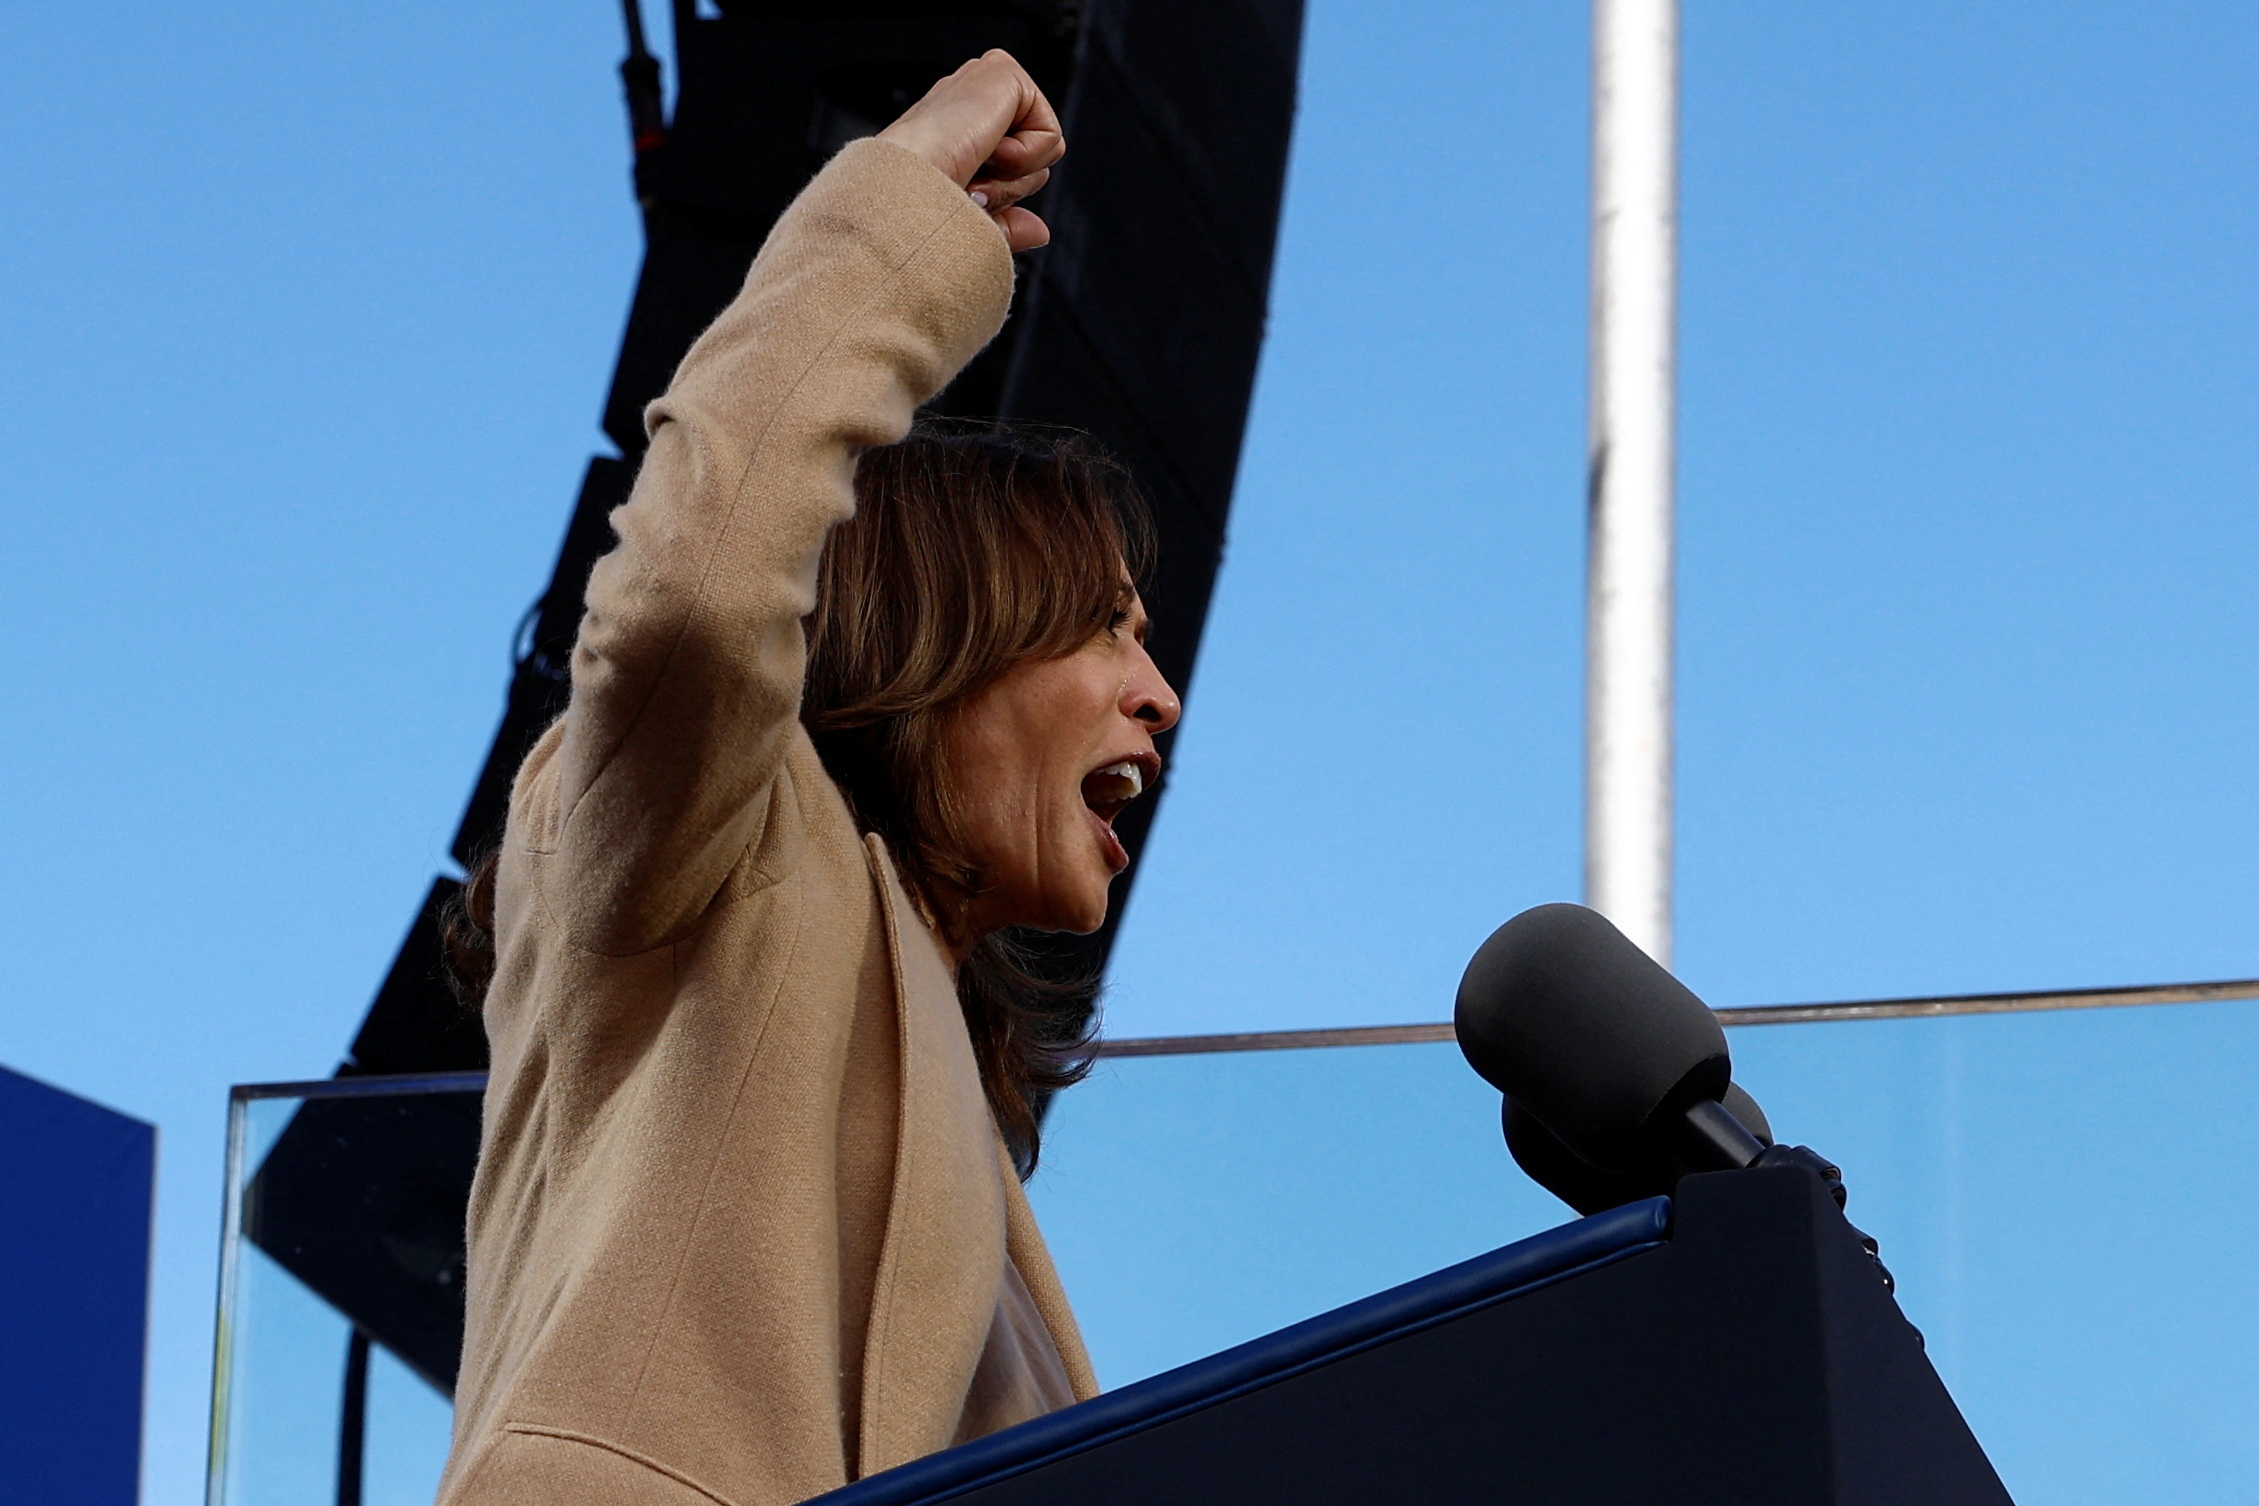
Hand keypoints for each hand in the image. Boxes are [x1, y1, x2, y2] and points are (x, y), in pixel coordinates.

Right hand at [877, 50, 1063, 252]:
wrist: (900, 196)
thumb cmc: (917, 209)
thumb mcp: (972, 221)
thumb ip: (1008, 223)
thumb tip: (1041, 231)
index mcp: (957, 127)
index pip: (1015, 168)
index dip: (999, 194)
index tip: (962, 194)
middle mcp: (971, 99)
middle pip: (1036, 160)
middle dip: (1010, 186)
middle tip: (969, 183)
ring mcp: (984, 80)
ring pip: (1048, 149)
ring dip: (1014, 176)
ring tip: (974, 165)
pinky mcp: (1002, 70)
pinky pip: (1052, 135)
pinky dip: (1024, 158)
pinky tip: (987, 148)